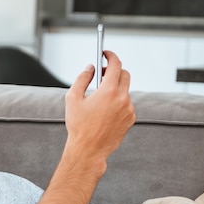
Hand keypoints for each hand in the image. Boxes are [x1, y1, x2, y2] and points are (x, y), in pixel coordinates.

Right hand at [64, 51, 134, 174]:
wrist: (89, 150)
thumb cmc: (78, 125)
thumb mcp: (73, 99)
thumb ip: (82, 78)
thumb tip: (90, 68)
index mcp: (108, 91)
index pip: (115, 65)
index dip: (110, 56)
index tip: (105, 53)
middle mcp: (122, 98)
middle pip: (124, 74)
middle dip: (114, 70)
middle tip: (101, 73)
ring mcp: (129, 109)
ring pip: (125, 90)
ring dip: (114, 88)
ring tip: (99, 97)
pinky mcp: (131, 119)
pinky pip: (126, 104)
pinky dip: (117, 102)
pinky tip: (104, 111)